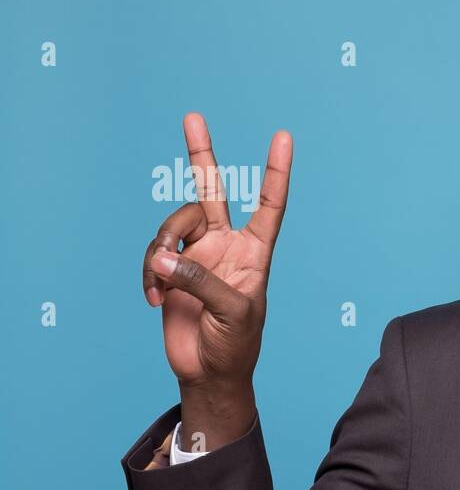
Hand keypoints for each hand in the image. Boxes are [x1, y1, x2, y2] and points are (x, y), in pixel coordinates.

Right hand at [141, 113, 291, 448]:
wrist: (209, 371)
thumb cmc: (236, 344)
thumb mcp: (231, 313)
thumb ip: (199, 280)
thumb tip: (161, 256)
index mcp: (255, 252)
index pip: (269, 205)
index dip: (274, 172)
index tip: (282, 137)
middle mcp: (226, 245)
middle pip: (211, 192)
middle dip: (202, 156)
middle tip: (193, 118)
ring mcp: (197, 254)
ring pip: (171, 226)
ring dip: (160, 250)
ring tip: (159, 284)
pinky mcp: (170, 269)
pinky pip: (152, 254)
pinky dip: (148, 274)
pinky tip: (154, 298)